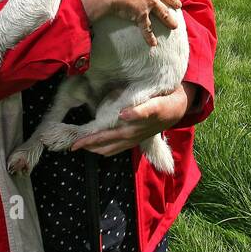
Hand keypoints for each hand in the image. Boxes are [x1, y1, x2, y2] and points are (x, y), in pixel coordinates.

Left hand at [72, 84, 191, 155]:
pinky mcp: (135, 139)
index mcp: (133, 127)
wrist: (179, 108)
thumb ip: (141, 110)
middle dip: (88, 145)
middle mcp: (132, 136)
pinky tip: (97, 146)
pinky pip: (116, 149)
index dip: (90, 139)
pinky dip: (104, 149)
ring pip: (110, 149)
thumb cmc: (165, 102)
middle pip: (105, 144)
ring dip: (95, 149)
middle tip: (72, 145)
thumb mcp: (156, 103)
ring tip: (81, 146)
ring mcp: (133, 139)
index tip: (76, 143)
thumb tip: (123, 114)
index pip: (106, 135)